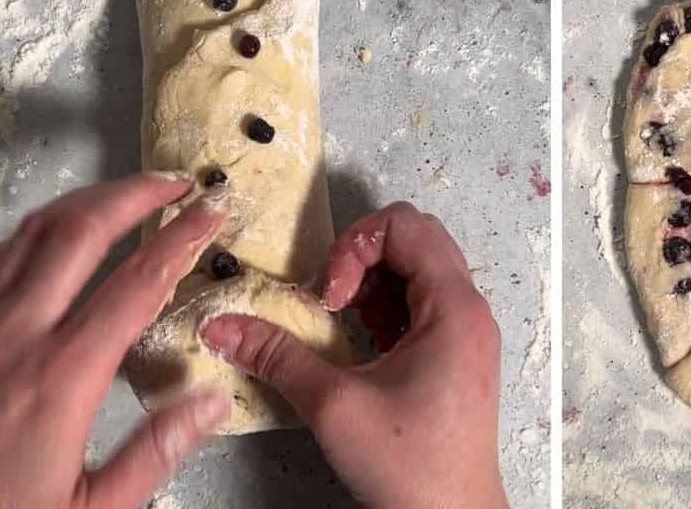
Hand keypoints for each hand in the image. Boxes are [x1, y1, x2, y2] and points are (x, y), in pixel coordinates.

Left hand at [0, 173, 229, 508]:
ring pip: (33, 230)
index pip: (141, 280)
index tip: (212, 208)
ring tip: (121, 195)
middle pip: (82, 229)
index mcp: (61, 375)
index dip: (184, 234)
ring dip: (85, 201)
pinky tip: (51, 239)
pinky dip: (36, 231)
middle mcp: (14, 334)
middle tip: (173, 181)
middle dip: (136, 191)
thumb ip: (151, 454)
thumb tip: (208, 404)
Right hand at [199, 202, 506, 508]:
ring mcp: (468, 327)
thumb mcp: (334, 406)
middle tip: (332, 302)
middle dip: (362, 257)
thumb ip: (277, 356)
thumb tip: (222, 326)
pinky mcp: (459, 349)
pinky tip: (364, 342)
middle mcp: (468, 306)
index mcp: (453, 305)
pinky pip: (424, 298)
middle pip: (415, 237)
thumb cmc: (407, 465)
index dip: (355, 246)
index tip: (330, 298)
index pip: (405, 225)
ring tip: (344, 323)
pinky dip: (389, 305)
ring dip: (374, 280)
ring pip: (419, 265)